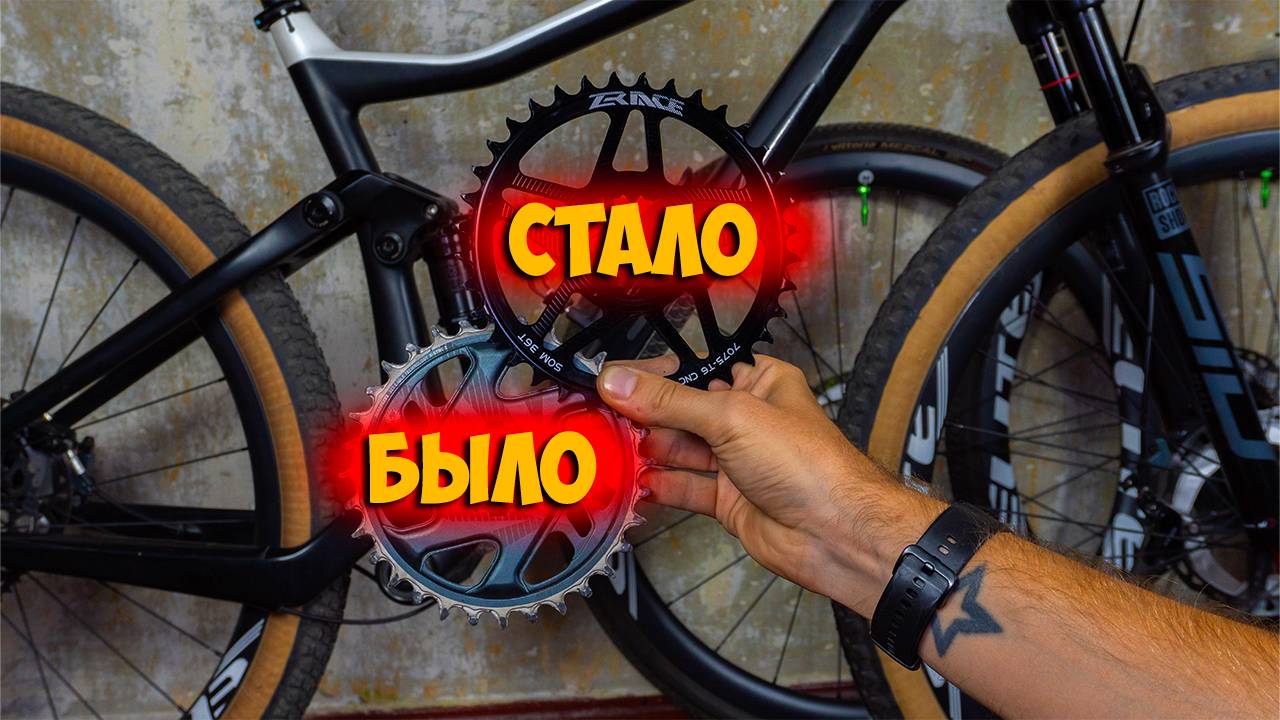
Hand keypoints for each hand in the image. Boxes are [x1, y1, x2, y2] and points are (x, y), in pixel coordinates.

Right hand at [597, 355, 936, 608]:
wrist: (834, 533)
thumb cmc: (807, 464)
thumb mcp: (730, 417)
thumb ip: (669, 402)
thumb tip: (619, 382)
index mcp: (762, 383)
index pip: (701, 370)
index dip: (662, 372)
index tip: (619, 375)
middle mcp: (749, 420)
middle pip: (686, 411)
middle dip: (647, 414)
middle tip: (603, 413)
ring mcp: (739, 462)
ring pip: (682, 450)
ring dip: (650, 449)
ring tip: (610, 445)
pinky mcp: (730, 501)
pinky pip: (686, 488)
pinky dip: (661, 485)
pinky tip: (635, 480)